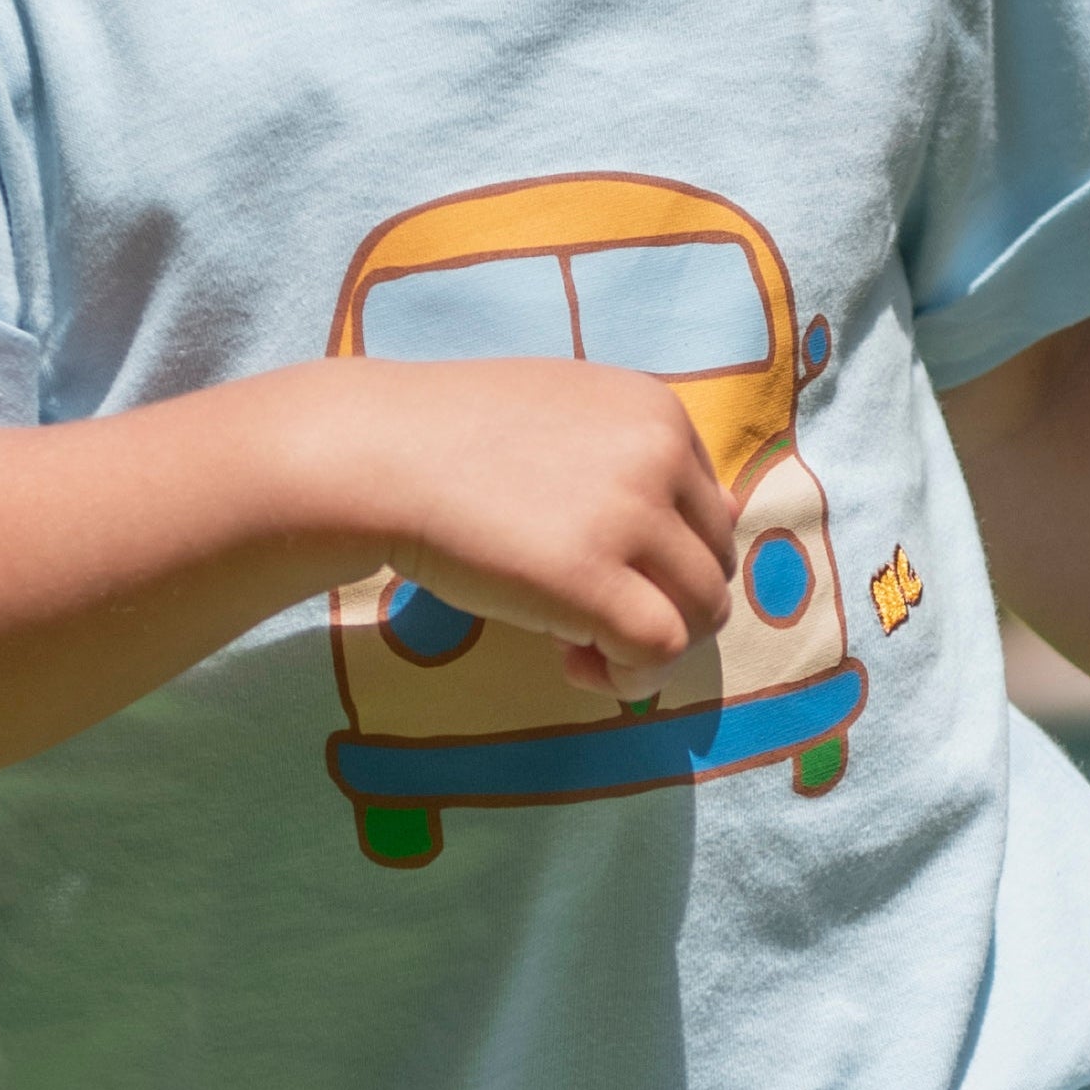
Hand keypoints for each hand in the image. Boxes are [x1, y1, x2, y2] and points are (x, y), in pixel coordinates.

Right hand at [341, 356, 737, 687]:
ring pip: (701, 613)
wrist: (375, 456)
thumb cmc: (449, 438)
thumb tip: (715, 519)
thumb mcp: (563, 418)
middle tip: (586, 621)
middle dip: (660, 605)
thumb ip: (632, 458)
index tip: (599, 571)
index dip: (663, 559)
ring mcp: (631, 516)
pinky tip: (575, 666)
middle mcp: (659, 455)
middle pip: (712, 565)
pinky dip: (632, 677)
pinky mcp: (594, 579)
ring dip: (650, 648)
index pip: (709, 511)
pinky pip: (660, 650)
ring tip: (580, 650)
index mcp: (657, 412)